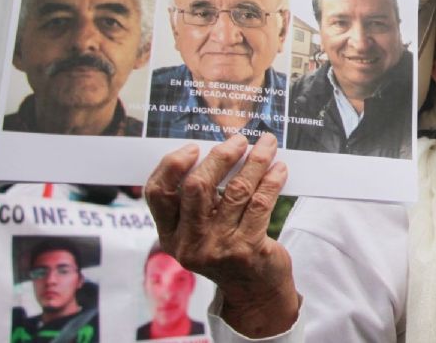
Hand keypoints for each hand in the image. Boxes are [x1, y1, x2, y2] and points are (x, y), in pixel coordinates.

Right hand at [144, 133, 298, 336]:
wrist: (254, 294)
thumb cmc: (227, 251)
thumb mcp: (200, 232)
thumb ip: (198, 201)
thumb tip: (217, 151)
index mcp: (170, 235)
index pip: (157, 193)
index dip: (172, 165)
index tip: (193, 147)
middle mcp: (190, 243)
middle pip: (197, 186)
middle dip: (221, 156)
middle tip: (239, 141)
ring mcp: (218, 248)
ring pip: (236, 191)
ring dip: (255, 162)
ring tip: (266, 146)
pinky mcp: (247, 250)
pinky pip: (260, 203)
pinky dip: (271, 181)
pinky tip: (279, 169)